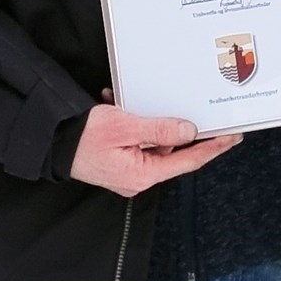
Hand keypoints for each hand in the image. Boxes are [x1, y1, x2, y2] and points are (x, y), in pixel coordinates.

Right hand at [69, 101, 240, 196]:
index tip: (232, 136)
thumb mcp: (125, 127)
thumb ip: (160, 130)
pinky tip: (119, 105)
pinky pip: (137, 140)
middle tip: (208, 113)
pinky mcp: (119, 159)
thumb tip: (190, 132)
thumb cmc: (82, 136)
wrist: (48, 141)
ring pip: (154, 142)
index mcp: (142, 174)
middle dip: (184, 130)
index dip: (212, 148)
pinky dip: (135, 122)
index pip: (188, 161)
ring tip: (138, 104)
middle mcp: (138, 176)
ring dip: (152, 121)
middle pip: (173, 152)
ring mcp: (128, 169)